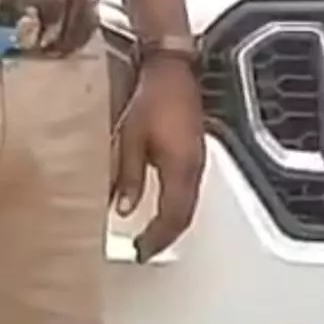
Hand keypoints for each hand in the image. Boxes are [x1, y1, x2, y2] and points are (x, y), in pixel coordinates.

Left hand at [112, 54, 205, 260]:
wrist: (174, 72)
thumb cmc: (153, 100)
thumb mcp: (130, 139)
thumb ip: (129, 176)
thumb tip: (124, 207)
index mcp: (179, 169)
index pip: (172, 216)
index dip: (157, 238)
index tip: (141, 250)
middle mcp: (194, 169)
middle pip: (185, 215)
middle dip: (166, 235)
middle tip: (147, 248)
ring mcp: (198, 160)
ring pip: (190, 203)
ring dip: (173, 221)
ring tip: (154, 232)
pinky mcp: (196, 152)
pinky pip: (190, 189)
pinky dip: (177, 204)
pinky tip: (164, 203)